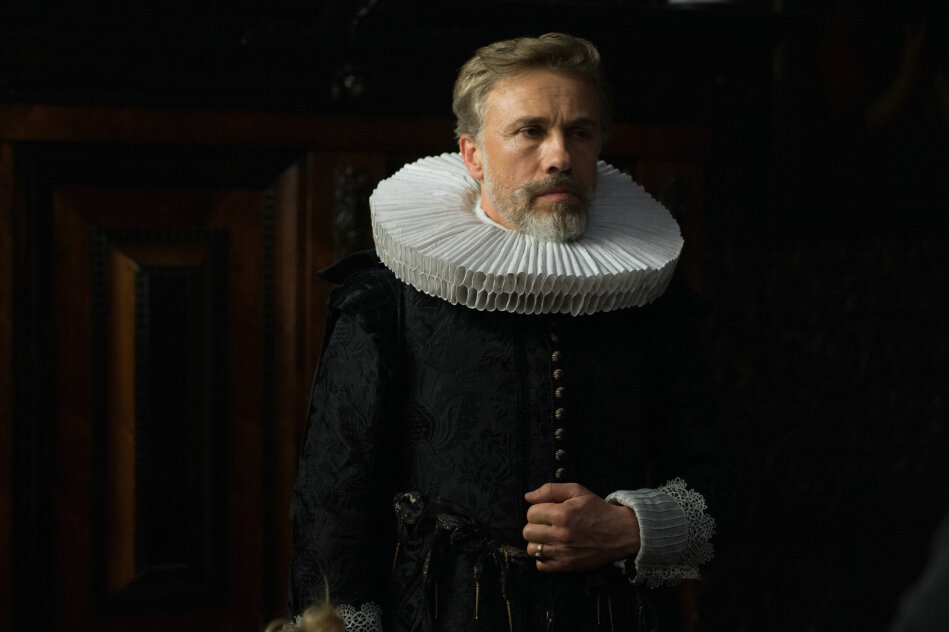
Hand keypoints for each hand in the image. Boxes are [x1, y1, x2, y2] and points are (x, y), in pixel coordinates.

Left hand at [522, 483, 639, 571]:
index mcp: (562, 514)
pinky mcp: (566, 566)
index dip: (537, 510)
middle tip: (548, 524)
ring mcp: (563, 552)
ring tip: (550, 537)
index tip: (548, 511)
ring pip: (532, 549)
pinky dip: (543, 558)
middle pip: (528, 532)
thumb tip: (528, 497)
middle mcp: (561, 534)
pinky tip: (553, 549)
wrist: (620, 532)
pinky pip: (540, 565)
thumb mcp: (577, 491)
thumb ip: (550, 490)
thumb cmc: (597, 509)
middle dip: (535, 525)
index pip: (531, 513)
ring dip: (538, 542)